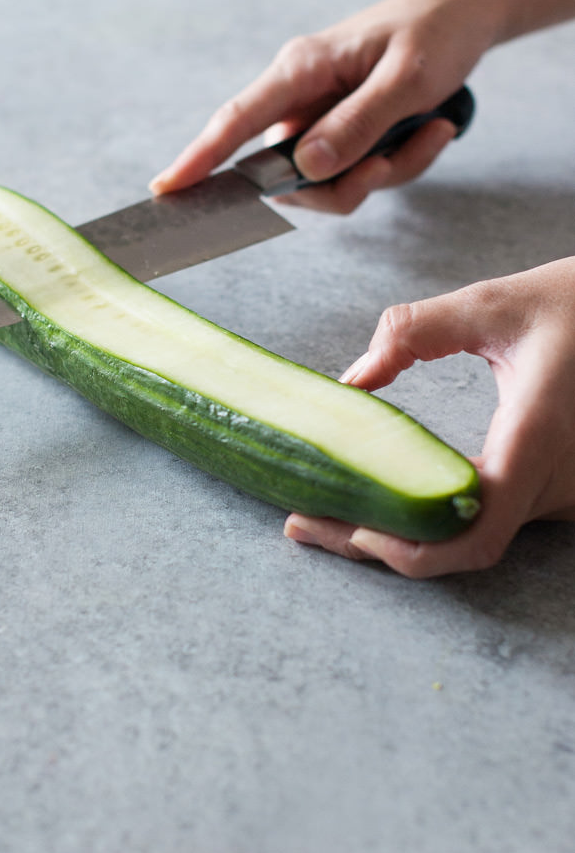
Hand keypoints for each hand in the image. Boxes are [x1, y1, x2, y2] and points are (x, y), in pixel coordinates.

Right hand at [151, 0, 498, 211]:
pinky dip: (400, 165)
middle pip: (291, 174)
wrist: (466, 15)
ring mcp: (321, 121)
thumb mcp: (407, 79)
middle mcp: (300, 99)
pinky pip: (359, 176)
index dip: (199, 158)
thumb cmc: (434, 32)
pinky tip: (432, 129)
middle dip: (346, 184)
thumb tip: (307, 168)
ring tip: (430, 129)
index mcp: (300, 70)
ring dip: (384, 172)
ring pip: (329, 184)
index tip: (165, 189)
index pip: (236, 121)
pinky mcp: (344, 136)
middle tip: (391, 162)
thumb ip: (357, 125)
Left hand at [285, 258, 574, 575]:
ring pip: (473, 539)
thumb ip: (414, 331)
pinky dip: (432, 519)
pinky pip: (489, 519)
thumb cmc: (574, 304)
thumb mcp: (493, 303)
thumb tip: (350, 380)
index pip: (476, 531)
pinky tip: (384, 498)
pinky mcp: (556, 490)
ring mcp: (562, 493)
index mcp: (539, 435)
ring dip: (402, 535)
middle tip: (303, 523)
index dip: (412, 549)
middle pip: (460, 546)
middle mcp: (557, 481)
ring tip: (327, 512)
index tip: (351, 530)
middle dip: (379, 544)